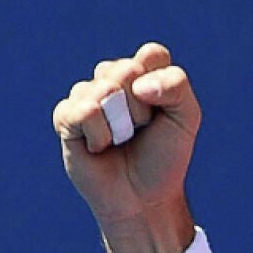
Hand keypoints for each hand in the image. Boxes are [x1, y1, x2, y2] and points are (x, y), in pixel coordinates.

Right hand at [52, 42, 200, 252]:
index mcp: (144, 73)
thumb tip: (137, 84)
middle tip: (141, 130)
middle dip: (141, 108)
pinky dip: (99, 135)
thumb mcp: (187, 118)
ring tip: (121, 140)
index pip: (152, 54)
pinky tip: (99, 147)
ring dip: (120, 123)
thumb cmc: (165, 157)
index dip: (161, 86)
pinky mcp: (66, 117)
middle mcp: (114, 80)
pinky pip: (81, 111)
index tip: (164, 111)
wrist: (144, 198)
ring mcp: (88, 96)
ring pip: (103, 90)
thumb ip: (176, 85)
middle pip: (126, 70)